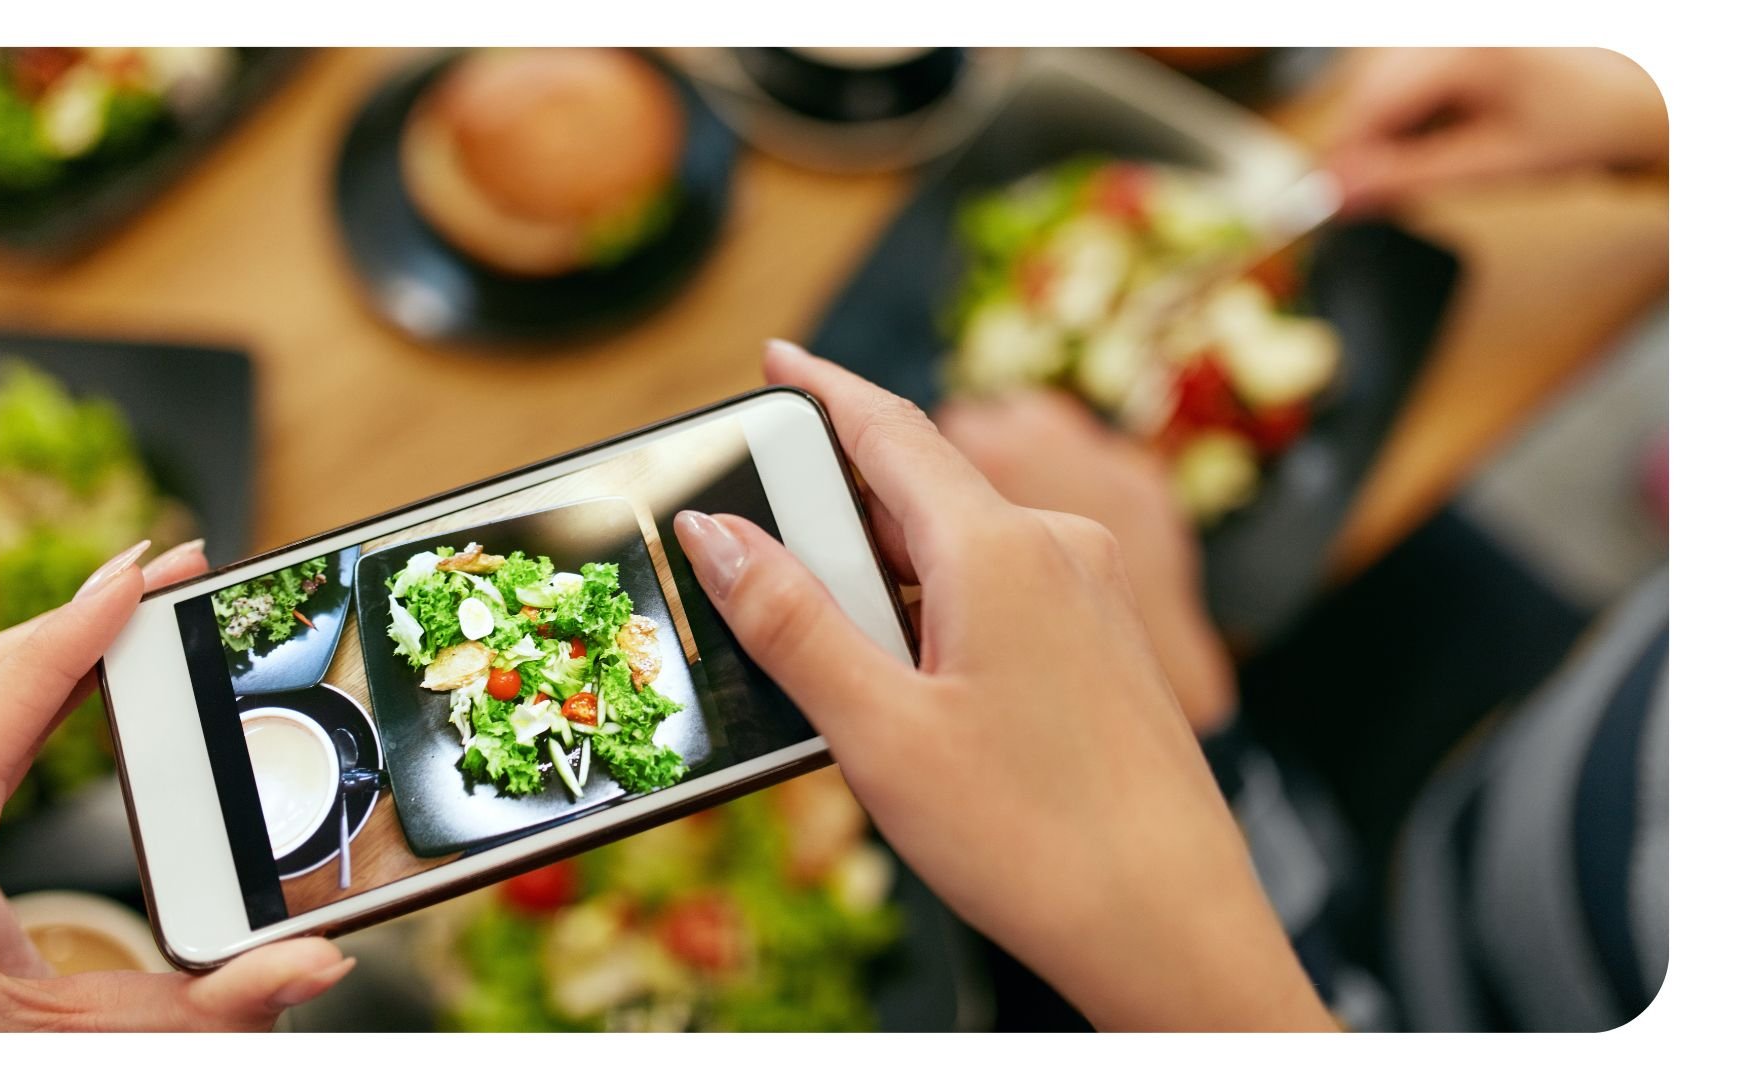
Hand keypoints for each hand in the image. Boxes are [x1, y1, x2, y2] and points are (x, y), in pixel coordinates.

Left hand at [0, 540, 354, 1030]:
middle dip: (61, 621)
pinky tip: (81, 666)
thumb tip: (324, 957)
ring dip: (39, 645)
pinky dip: (18, 682)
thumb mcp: (111, 1052)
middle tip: (163, 574)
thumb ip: (216, 1007)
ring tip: (136, 606)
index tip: (127, 588)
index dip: (50, 656)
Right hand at [673, 341, 1331, 1030]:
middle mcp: (1058, 550)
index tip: (775, 357)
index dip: (821, 387)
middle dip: (837, 500)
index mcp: (999, 550)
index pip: (891, 429)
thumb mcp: (879, 732)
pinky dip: (939, 605)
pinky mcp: (1108, 645)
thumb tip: (716, 531)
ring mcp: (1094, 597)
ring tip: (822, 629)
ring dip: (887, 568)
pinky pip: (1006, 590)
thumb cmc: (1033, 840)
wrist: (1176, 930)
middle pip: (924, 488)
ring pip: (963, 547)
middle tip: (760, 530)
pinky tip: (907, 674)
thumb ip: (790, 622)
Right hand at [1324, 48, 1666, 214]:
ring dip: (1385, 137)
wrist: (1643, 96)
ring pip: (1382, 86)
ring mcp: (1453, 30)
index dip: (1341, 160)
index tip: (1325, 205)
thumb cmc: (1587, 123)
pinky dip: (1408, 118)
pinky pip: (1406, 77)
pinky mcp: (1455, 39)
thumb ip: (1409, 181)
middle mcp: (1454, 28)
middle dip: (1361, 150)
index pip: (1371, 104)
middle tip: (1360, 202)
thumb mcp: (1493, 165)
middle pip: (1369, 91)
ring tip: (1411, 176)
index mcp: (1469, 48)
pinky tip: (1435, 142)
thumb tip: (1340, 199)